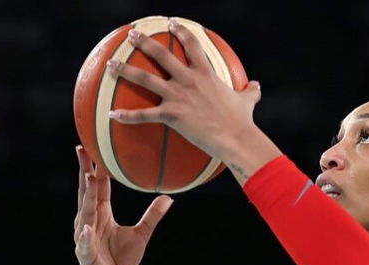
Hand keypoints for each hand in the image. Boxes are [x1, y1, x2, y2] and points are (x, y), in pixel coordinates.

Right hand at [74, 145, 173, 264]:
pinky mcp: (85, 254)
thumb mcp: (141, 233)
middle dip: (85, 170)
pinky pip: (85, 243)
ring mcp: (85, 236)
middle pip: (87, 191)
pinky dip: (85, 237)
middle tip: (82, 148)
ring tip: (89, 178)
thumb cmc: (121, 259)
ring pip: (85, 212)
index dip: (96, 166)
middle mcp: (89, 220)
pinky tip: (86, 229)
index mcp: (101, 213)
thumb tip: (168, 199)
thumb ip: (152, 215)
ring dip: (87, 196)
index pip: (98, 185)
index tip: (94, 146)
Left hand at [106, 20, 261, 158]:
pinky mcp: (171, 115)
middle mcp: (188, 80)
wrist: (235, 137)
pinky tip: (112, 115)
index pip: (191, 44)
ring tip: (110, 64)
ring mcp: (177, 96)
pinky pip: (144, 115)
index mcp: (205, 74)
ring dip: (125, 70)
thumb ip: (250, 91)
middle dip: (145, 42)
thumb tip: (257, 86)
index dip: (181, 31)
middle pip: (161, 55)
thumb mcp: (248, 101)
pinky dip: (127, 116)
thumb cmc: (242, 121)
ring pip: (145, 79)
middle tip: (132, 34)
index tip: (171, 23)